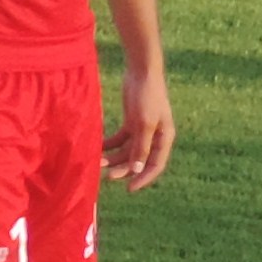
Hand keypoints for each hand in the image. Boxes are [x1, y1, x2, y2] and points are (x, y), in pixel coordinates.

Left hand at [108, 68, 174, 190]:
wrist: (141, 72)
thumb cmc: (147, 96)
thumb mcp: (144, 123)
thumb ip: (141, 147)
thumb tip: (137, 170)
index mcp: (164, 139)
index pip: (155, 165)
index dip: (143, 179)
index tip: (129, 189)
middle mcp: (155, 137)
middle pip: (139, 160)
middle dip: (123, 169)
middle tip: (106, 176)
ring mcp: (143, 130)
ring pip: (128, 150)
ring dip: (114, 157)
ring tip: (97, 161)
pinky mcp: (131, 122)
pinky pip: (120, 139)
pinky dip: (109, 144)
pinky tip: (96, 148)